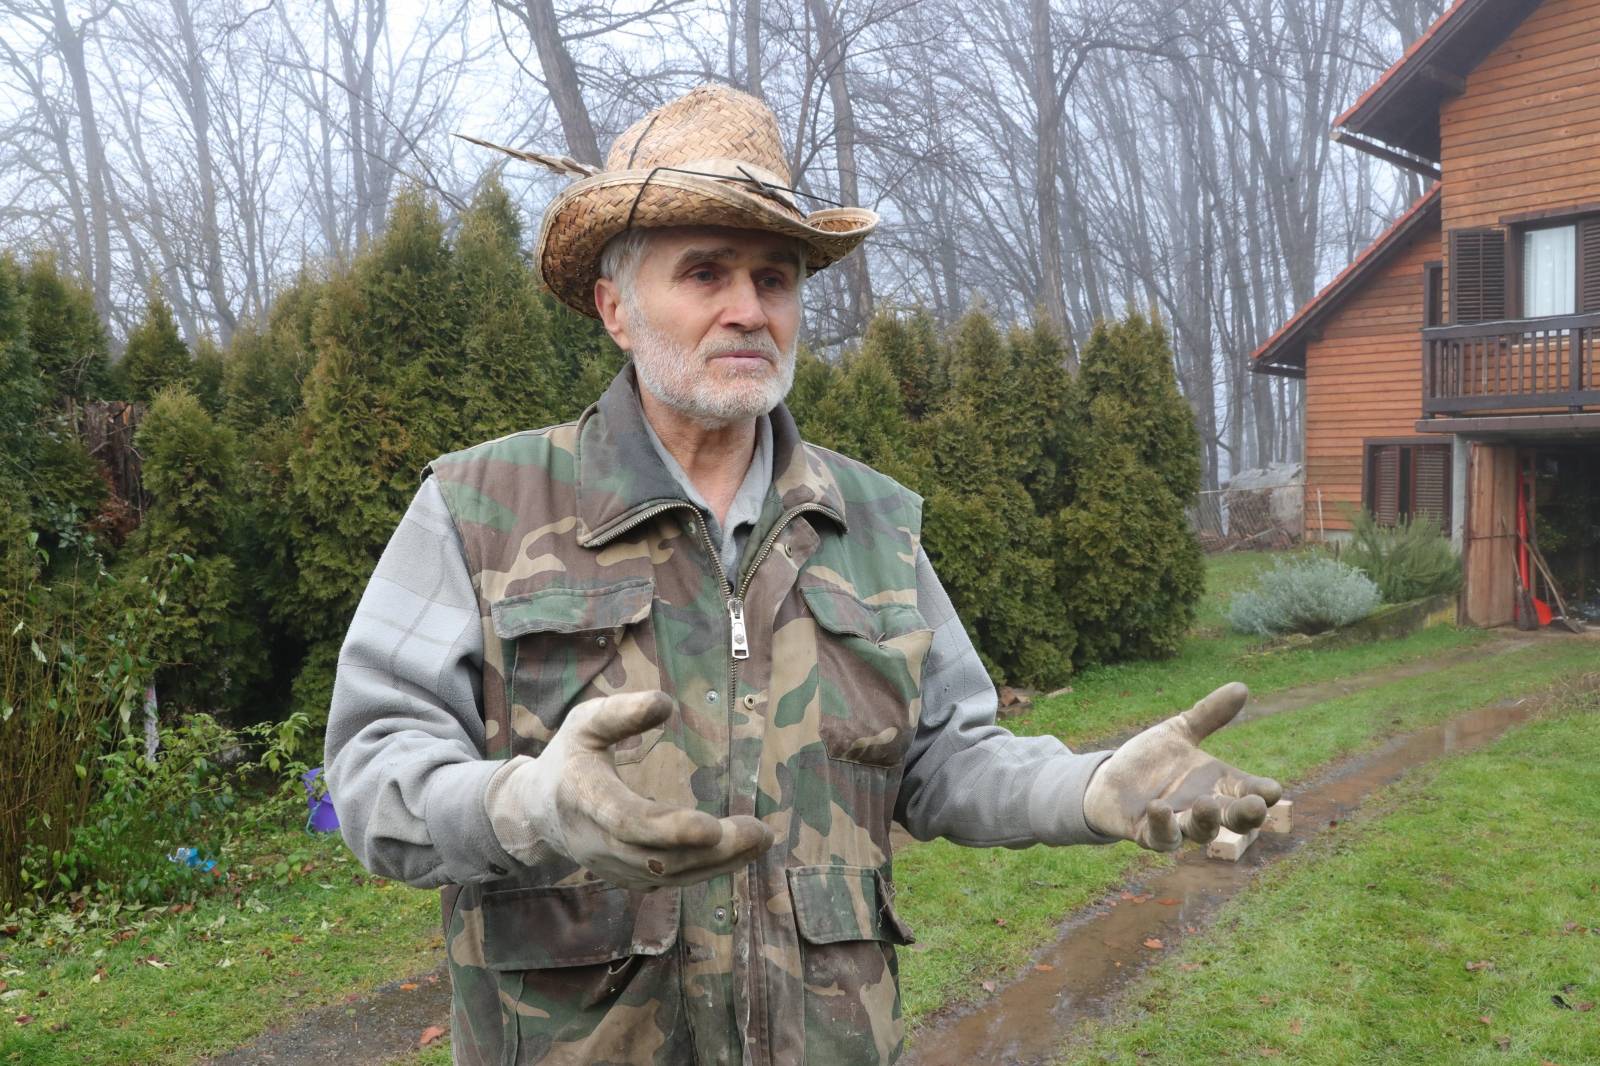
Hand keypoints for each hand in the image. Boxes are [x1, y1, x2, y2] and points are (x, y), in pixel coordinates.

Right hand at [487, 690, 774, 888]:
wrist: (538, 810)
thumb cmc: (569, 756)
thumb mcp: (585, 722)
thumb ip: (621, 712)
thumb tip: (665, 703)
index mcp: (585, 798)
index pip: (629, 822)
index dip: (670, 829)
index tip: (712, 826)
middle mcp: (597, 841)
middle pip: (659, 857)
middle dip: (712, 850)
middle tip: (759, 833)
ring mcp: (612, 866)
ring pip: (669, 875)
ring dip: (720, 863)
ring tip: (761, 841)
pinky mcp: (627, 878)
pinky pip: (670, 881)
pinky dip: (708, 870)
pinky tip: (741, 853)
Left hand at [1082, 682, 1280, 851]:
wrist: (1110, 781)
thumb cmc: (1153, 760)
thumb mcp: (1179, 731)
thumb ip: (1209, 714)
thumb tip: (1241, 687)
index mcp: (1218, 784)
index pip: (1250, 791)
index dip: (1263, 793)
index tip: (1273, 790)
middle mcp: (1204, 807)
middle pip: (1233, 818)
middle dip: (1246, 814)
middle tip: (1257, 806)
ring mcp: (1179, 823)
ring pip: (1201, 832)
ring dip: (1206, 820)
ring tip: (1207, 803)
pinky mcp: (1149, 833)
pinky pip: (1162, 838)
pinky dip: (1163, 826)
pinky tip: (1159, 808)